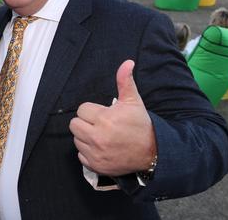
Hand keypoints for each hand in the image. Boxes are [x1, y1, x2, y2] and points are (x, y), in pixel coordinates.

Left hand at [69, 60, 156, 176]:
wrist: (152, 152)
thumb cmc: (140, 125)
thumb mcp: (133, 101)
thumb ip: (125, 81)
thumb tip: (127, 63)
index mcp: (104, 119)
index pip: (82, 110)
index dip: (92, 110)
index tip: (103, 114)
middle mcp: (97, 137)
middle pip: (74, 125)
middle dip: (85, 122)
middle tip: (99, 124)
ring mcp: (96, 153)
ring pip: (76, 140)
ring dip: (85, 137)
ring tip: (101, 136)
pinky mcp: (96, 165)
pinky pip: (81, 156)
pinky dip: (88, 152)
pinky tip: (101, 148)